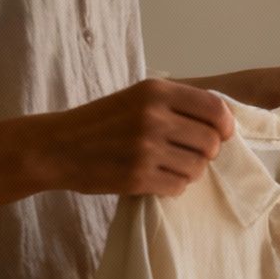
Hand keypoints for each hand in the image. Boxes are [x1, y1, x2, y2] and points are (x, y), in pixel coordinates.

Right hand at [33, 79, 235, 196]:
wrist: (54, 148)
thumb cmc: (100, 122)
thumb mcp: (136, 98)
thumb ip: (176, 104)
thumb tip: (224, 120)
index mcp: (155, 92)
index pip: (215, 108)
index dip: (225, 125)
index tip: (221, 134)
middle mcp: (153, 117)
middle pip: (211, 142)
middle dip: (207, 151)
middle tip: (188, 152)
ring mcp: (145, 148)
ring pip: (198, 167)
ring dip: (189, 170)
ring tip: (168, 165)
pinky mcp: (138, 177)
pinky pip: (179, 186)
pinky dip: (173, 185)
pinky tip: (156, 177)